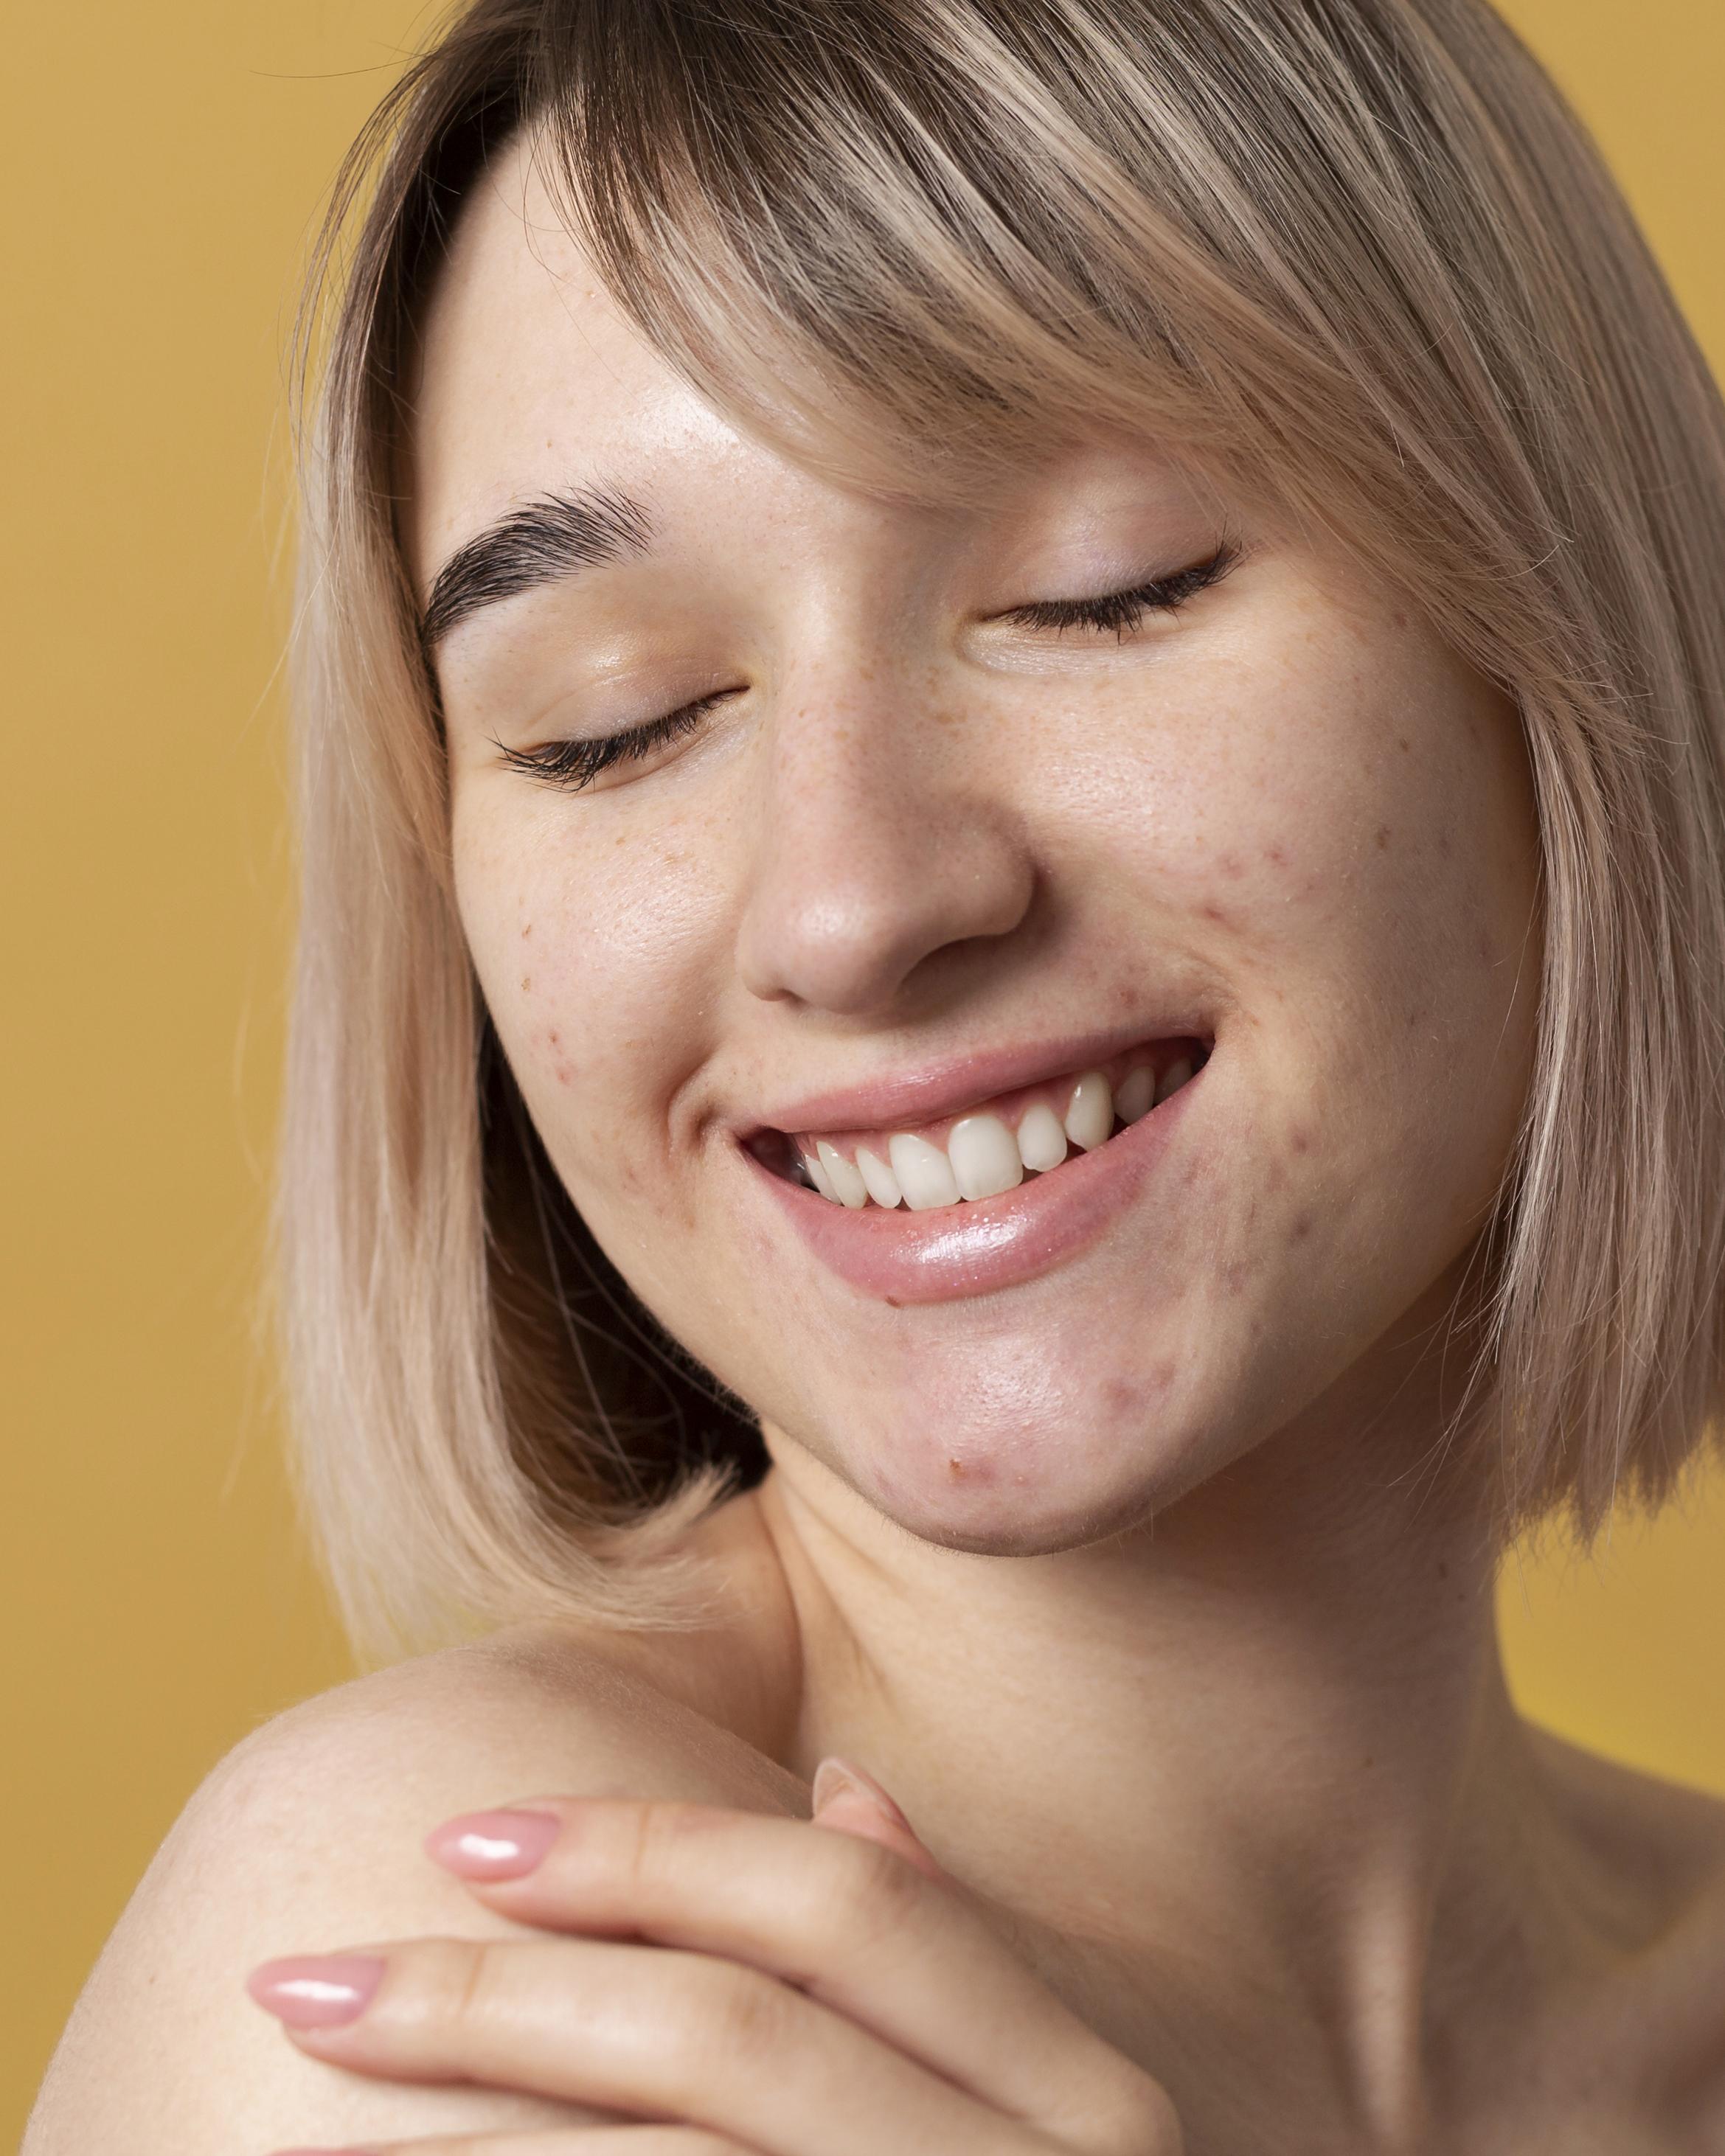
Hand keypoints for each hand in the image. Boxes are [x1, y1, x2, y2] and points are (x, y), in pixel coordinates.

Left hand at [246, 1758, 1182, 2154]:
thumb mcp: (1039, 2120)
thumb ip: (950, 1964)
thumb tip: (841, 1785)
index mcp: (1079, 2094)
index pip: (846, 1906)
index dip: (646, 1845)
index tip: (461, 1832)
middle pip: (725, 2030)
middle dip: (496, 1992)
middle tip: (309, 1976)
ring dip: (466, 2138)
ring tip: (318, 2095)